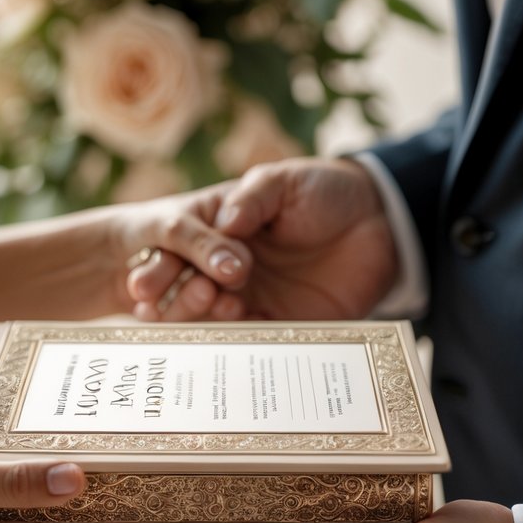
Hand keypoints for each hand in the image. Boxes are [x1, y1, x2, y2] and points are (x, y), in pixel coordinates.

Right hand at [126, 157, 398, 321]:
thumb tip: (224, 221)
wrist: (379, 220)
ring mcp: (252, 297)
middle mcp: (227, 268)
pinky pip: (252, 339)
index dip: (160, 267)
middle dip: (173, 297)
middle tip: (168, 299)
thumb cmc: (323, 191)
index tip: (143, 284)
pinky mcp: (282, 322)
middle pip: (187, 289)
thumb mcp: (285, 181)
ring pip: (212, 318)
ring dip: (202, 318)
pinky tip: (234, 333)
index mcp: (219, 231)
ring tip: (211, 305)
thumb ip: (254, 198)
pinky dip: (237, 341)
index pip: (179, 252)